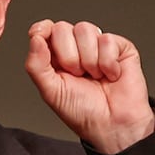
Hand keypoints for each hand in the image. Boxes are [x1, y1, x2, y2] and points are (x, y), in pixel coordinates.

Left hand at [25, 19, 154, 153]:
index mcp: (56, 57)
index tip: (39, 34)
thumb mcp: (50, 92)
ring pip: (85, 30)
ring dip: (89, 60)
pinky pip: (107, 40)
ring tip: (95, 77)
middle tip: (77, 75)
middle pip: (62, 28)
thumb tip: (35, 37)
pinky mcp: (120, 47)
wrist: (112, 125)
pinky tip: (111, 75)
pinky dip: (108, 63)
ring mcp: (98, 46)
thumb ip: (36, 65)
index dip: (42, 29)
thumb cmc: (83, 112)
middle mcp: (76, 48)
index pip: (45, 30)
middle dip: (68, 55)